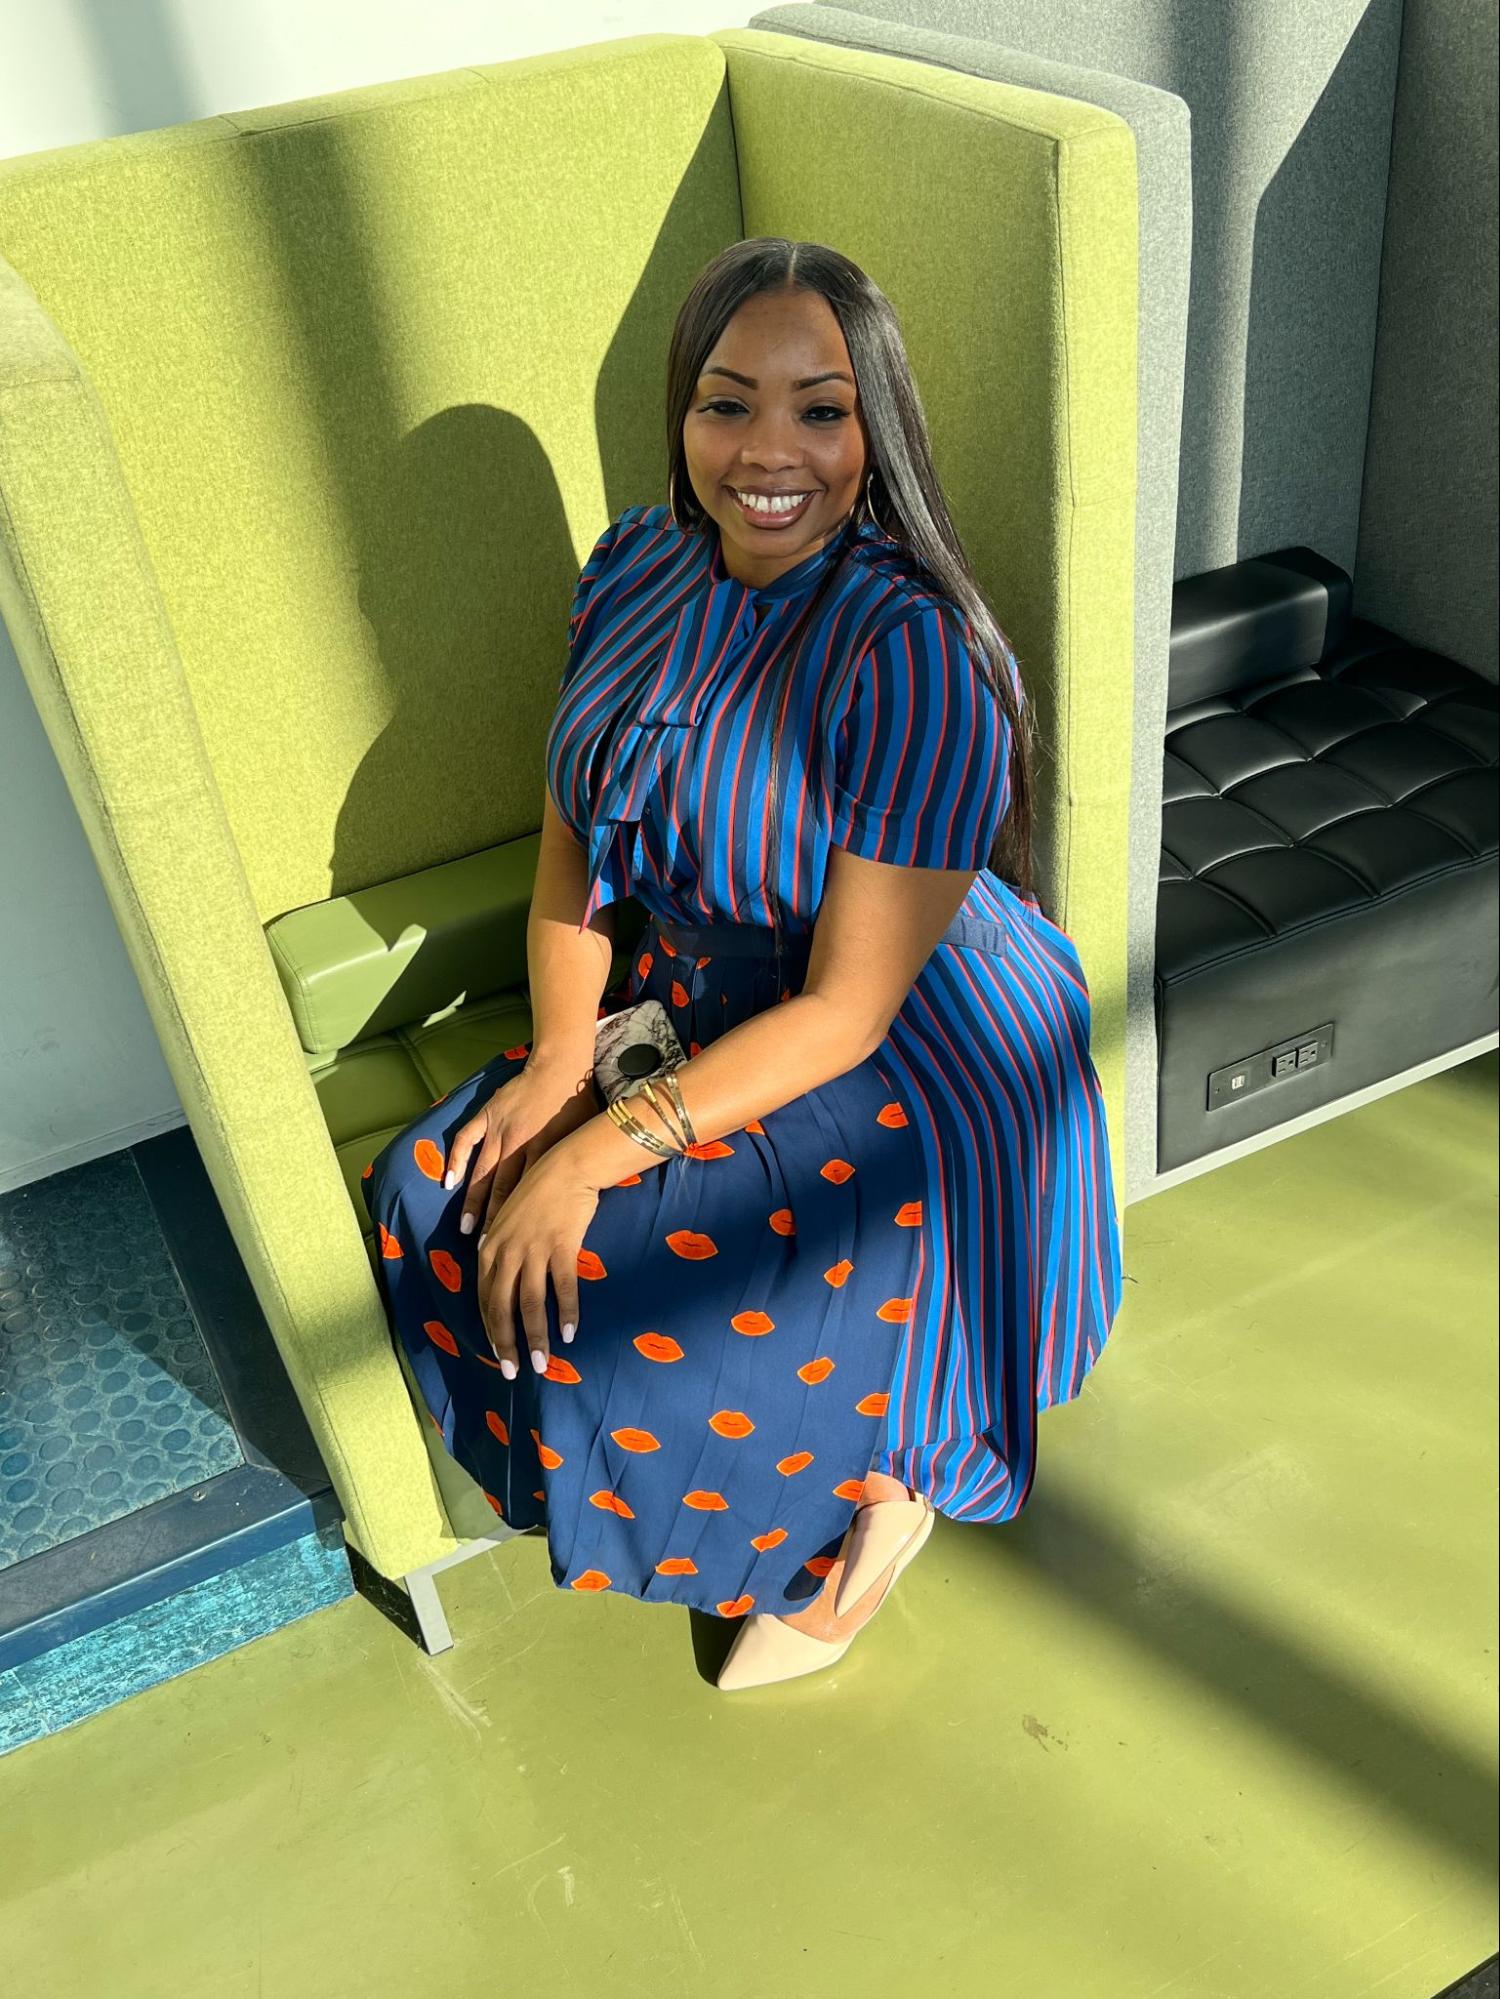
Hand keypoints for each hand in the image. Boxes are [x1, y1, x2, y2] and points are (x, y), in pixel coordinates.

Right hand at [445, 1054, 598, 1239]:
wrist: (560, 1066)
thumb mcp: (580, 1137)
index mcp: (545, 1153)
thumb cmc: (577, 1103)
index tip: (512, 1245)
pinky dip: (457, 1161)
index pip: (528, 1195)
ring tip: (466, 1227)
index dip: (518, 1222)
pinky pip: (467, 1140)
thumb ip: (570, 1163)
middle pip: (503, 1190)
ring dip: (474, 1201)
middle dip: (494, 1221)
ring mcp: (500, 1130)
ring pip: (484, 1172)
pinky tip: (449, 1182)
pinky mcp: (488, 1115)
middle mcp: (520, 1145)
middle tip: (485, 1248)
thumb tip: (575, 1195)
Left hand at [475, 1146, 598, 1378]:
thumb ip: (499, 1248)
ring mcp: (533, 1249)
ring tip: (542, 1364)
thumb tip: (494, 1275)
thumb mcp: (508, 1220)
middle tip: (515, 1372)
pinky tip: (570, 1333)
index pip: (484, 1299)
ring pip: (530, 1303)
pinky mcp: (561, 1245)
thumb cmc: (539, 1193)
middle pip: (502, 1307)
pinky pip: (562, 1287)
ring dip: (536, 1337)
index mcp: (490, 1248)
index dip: (491, 1331)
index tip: (499, 1357)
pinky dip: (566, 1313)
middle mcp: (507, 1251)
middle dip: (507, 1344)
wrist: (567, 1166)